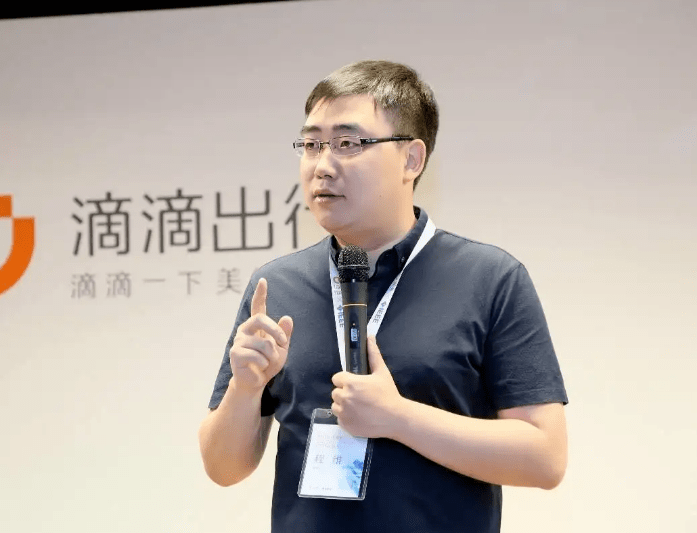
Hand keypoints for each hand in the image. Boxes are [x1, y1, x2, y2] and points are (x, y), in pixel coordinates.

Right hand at [229, 278, 292, 394]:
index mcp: (257, 326)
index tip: (263, 280)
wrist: (256, 382)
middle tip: (284, 343)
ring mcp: (239, 340)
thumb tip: (287, 317)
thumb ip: (284, 334)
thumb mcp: (282, 348)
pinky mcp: (235, 353)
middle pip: (260, 318)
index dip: (260, 293)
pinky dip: (264, 364)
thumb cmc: (268, 363)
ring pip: (264, 343)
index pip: (258, 306)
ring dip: (272, 355)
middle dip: (276, 331)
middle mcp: (245, 329)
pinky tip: (260, 367)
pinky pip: (257, 356)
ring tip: (268, 362)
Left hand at [331, 336, 403, 438]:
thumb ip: (373, 355)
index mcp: (350, 383)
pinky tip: (359, 417)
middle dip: (345, 393)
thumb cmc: (388, 394)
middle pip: (335, 392)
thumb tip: (369, 338)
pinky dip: (347, 418)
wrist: (395, 418)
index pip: (337, 378)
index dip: (345, 380)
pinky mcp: (345, 425)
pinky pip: (340, 419)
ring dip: (344, 405)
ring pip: (336, 405)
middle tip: (359, 397)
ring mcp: (343, 412)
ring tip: (359, 407)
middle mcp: (344, 397)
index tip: (355, 384)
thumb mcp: (382, 372)